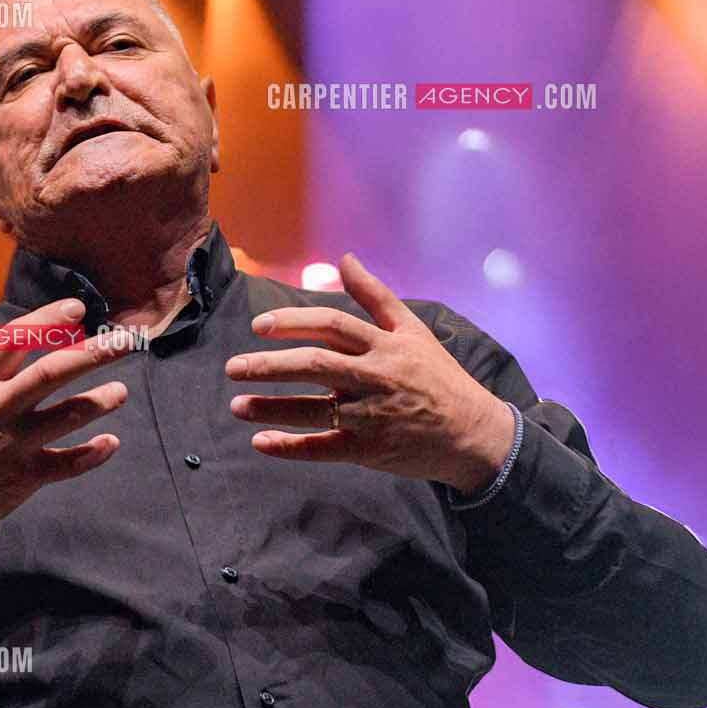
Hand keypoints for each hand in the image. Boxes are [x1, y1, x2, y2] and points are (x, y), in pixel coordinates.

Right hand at [0, 291, 140, 548]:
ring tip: (121, 391)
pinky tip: (111, 443)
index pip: (13, 341)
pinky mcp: (26, 478)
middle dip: (92, 354)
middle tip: (127, 340)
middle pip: (50, 373)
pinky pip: (67, 465)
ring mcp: (14, 445)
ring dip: (99, 401)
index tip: (78, 307)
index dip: (47, 321)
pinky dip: (92, 454)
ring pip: (66, 417)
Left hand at [225, 253, 514, 491]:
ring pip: (314, 410)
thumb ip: (375, 295)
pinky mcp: (371, 449)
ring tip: (237, 405)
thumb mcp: (412, 330)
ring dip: (271, 407)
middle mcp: (376, 377)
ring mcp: (373, 415)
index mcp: (385, 345)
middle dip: (269, 365)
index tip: (258, 326)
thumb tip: (345, 258)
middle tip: (233, 367)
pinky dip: (291, 447)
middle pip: (316, 365)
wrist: (473, 433)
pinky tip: (261, 442)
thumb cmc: (438, 377)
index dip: (292, 322)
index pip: (332, 326)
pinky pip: (324, 448)